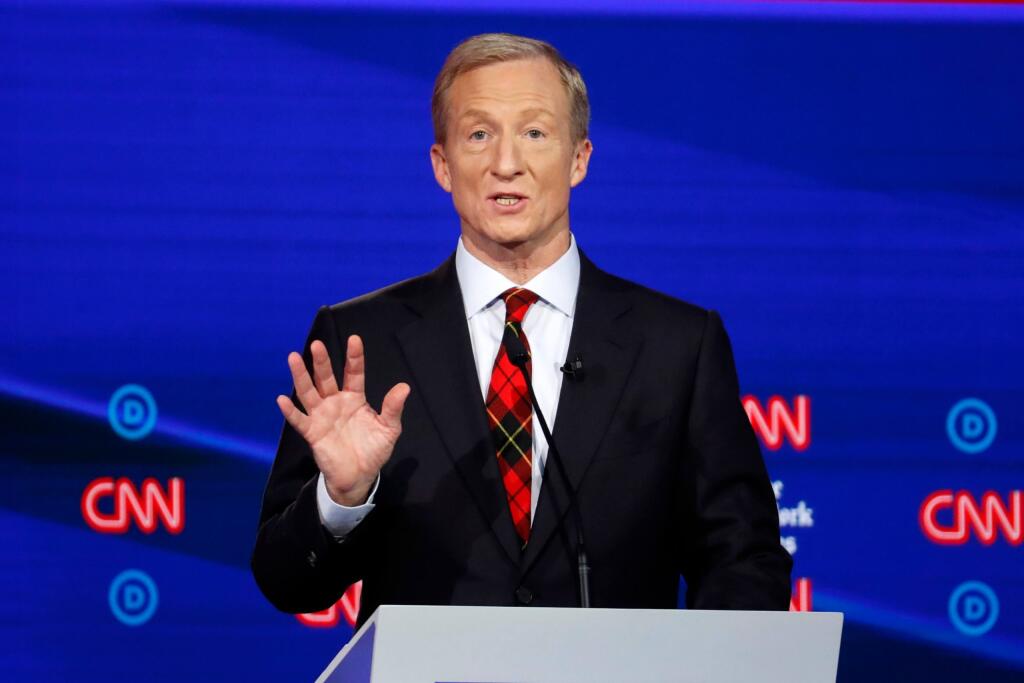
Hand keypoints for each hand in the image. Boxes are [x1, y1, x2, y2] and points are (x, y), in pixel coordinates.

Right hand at [276, 335, 409, 506]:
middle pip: (326, 378)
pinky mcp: (312, 432)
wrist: (360, 476)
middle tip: (317, 344)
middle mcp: (335, 402)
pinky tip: (283, 399)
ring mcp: (322, 416)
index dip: (354, 357)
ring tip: (294, 358)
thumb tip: (404, 387)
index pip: (354, 373)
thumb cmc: (373, 450)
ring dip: (301, 376)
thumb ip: (392, 408)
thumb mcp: (389, 429)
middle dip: (322, 362)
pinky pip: (299, 420)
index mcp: (355, 398)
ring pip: (309, 393)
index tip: (354, 339)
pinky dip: (290, 411)